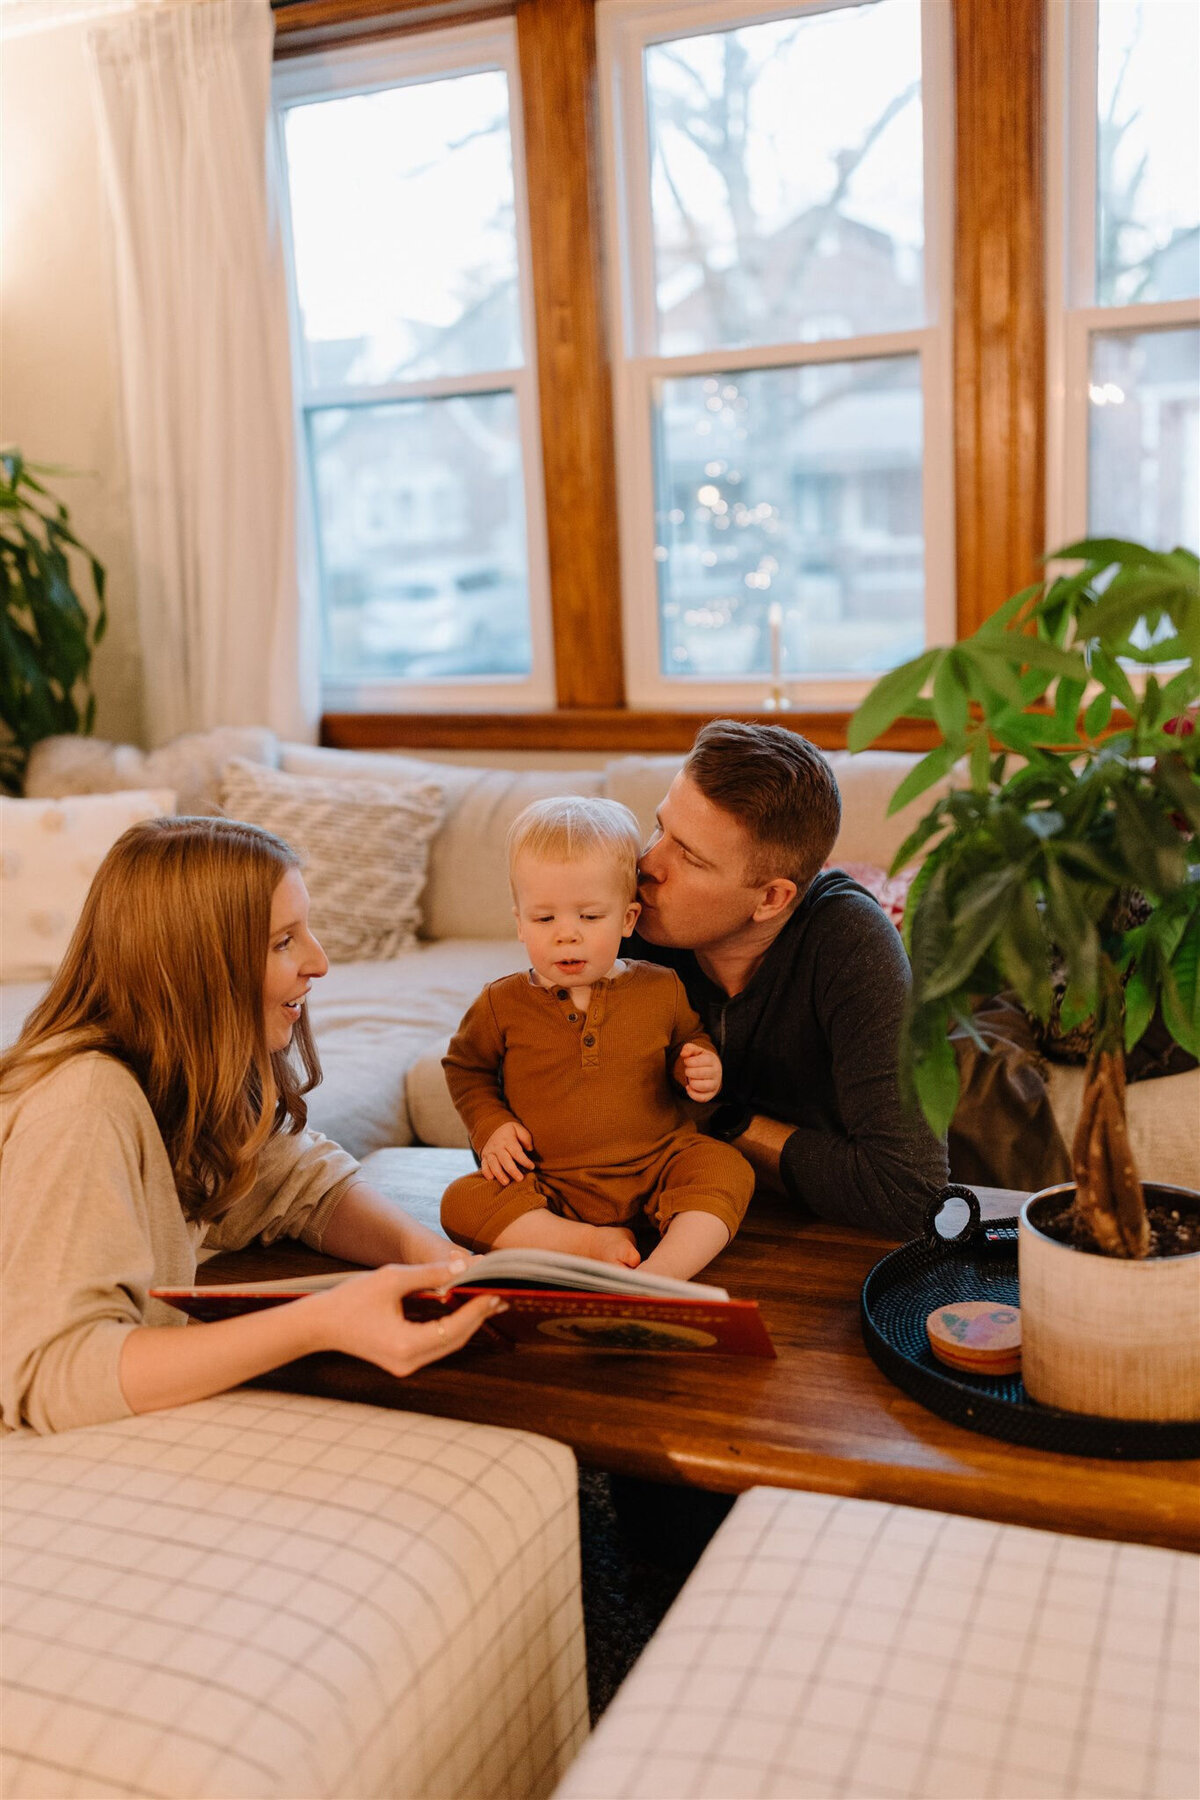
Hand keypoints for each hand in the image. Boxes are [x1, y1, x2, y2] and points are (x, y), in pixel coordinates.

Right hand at [301, 1261, 505, 1377]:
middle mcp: (408, 1362)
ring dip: (468, 1324)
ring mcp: (405, 1365)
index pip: (454, 1328)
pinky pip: (436, 1346)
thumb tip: (464, 1266)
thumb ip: (429, 1274)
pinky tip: (464, 1312)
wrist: (320, 1325)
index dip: (476, 1310)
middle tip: (500, 1296)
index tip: (494, 1291)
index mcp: (405, 1345)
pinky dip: (452, 1328)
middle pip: (456, 1340)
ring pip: (448, 1345)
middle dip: (478, 1317)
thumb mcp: (391, 1279)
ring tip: (488, 1302)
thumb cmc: (350, 1300)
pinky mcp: (402, 1361)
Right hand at [480, 1120, 534, 1185]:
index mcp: (508, 1140)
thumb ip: (525, 1137)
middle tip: (520, 1179)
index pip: (516, 1152)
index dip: (524, 1160)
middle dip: (512, 1170)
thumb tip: (530, 1149)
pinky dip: (486, 1172)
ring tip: (506, 1183)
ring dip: (499, 1174)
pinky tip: (491, 1179)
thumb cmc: (510, 1132)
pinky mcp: (484, 1158)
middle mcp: (498, 1147)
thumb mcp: (518, 1129)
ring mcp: (490, 1152)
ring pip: (493, 1164)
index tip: (532, 1167)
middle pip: (505, 1160)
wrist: (492, 1128)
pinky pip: (483, 1166)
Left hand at [678, 1041, 721, 1102]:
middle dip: (689, 1071)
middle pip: (699, 1073)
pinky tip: (688, 1087)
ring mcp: (715, 1084)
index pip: (700, 1061)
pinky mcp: (711, 1094)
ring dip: (691, 1082)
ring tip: (690, 1078)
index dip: (689, 1062)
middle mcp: (716, 1073)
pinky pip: (702, 1098)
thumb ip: (689, 1048)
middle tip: (688, 1070)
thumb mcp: (697, 1051)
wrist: (713, 1070)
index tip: (687, 1061)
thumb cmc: (702, 1059)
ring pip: (702, 1086)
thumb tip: (683, 1054)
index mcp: (712, 1060)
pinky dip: (692, 1094)